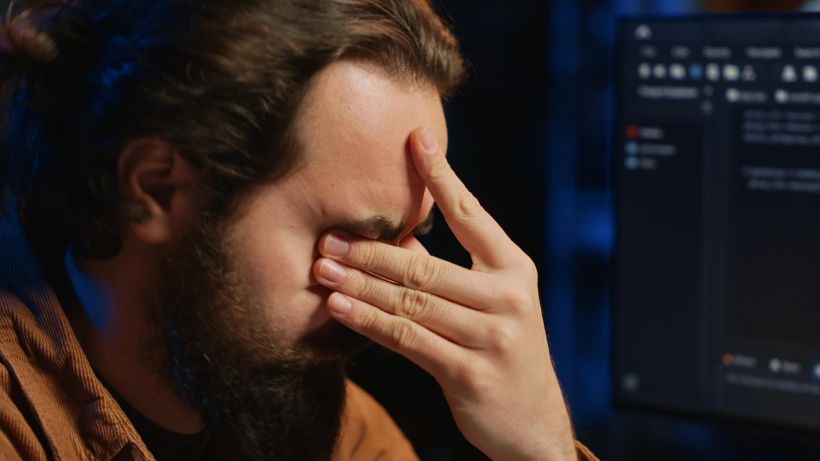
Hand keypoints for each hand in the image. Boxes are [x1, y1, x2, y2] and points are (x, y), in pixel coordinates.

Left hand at [313, 127, 576, 460]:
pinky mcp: (469, 373)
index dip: (442, 176)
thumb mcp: (491, 301)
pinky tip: (340, 310)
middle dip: (371, 251)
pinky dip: (369, 323)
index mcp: (514, 268)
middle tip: (329, 237)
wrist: (533, 417)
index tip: (417, 139)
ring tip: (324, 270)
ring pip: (411, 302)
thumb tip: (395, 237)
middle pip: (426, 266)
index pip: (473, 214)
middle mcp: (508, 297)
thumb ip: (449, 270)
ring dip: (361, 286)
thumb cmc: (501, 347)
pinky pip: (408, 340)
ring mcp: (491, 337)